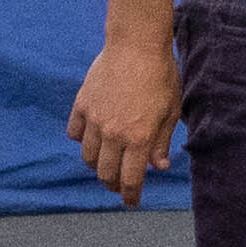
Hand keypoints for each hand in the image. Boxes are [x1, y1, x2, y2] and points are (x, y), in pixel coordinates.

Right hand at [63, 30, 182, 201]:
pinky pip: (74, 133)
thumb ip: (162, 141)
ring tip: (106, 162)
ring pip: (87, 157)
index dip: (130, 195)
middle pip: (105, 173)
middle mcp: (113, 134)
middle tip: (119, 185)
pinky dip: (81, 139)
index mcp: (138, 137)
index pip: (130, 179)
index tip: (131, 202)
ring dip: (97, 165)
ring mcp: (94, 120)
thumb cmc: (161, 75)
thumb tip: (158, 167)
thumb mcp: (171, 109)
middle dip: (113, 184)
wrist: (136, 44)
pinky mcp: (81, 106)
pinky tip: (90, 137)